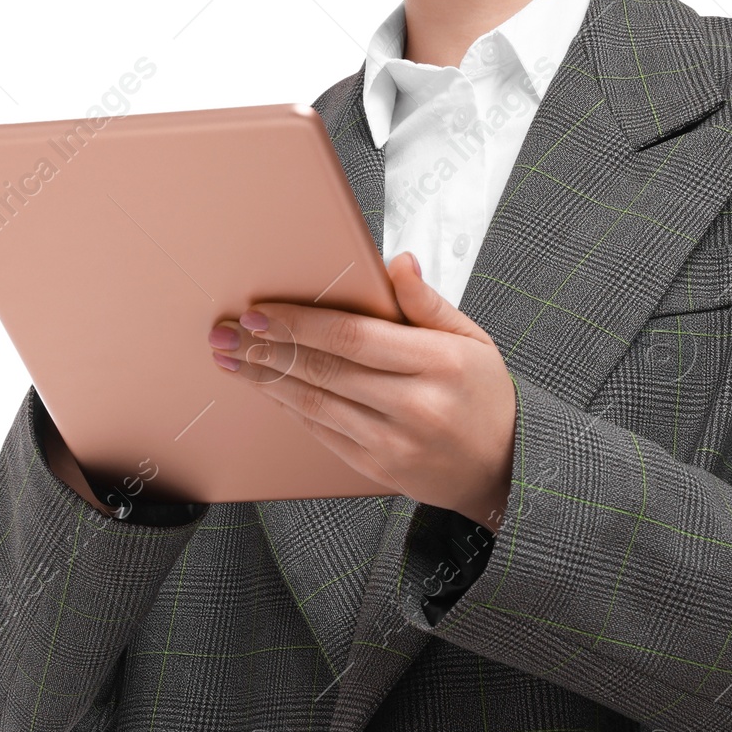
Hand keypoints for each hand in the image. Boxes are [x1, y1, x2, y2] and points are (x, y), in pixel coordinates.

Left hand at [207, 252, 515, 527]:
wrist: (504, 468)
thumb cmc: (486, 395)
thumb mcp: (473, 339)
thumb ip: (427, 302)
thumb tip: (397, 262)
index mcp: (440, 362)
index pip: (354, 336)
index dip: (301, 322)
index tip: (261, 310)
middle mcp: (415, 404)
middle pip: (325, 369)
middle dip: (268, 347)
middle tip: (227, 332)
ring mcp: (393, 441)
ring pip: (314, 403)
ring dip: (266, 379)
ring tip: (232, 358)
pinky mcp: (377, 467)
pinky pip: (322, 432)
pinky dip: (289, 407)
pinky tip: (267, 389)